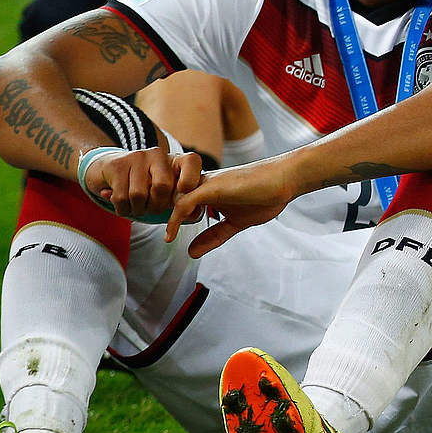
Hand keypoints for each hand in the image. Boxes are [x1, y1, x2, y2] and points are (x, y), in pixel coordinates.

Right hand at [84, 147, 201, 218]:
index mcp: (176, 160)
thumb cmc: (149, 186)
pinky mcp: (117, 165)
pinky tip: (125, 204)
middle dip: (157, 206)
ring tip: (138, 206)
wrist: (113, 171)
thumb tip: (193, 215)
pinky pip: (121, 198)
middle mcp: (158, 154)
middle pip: (162, 186)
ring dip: (138, 209)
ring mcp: (136, 157)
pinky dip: (123, 209)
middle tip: (152, 208)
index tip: (183, 192)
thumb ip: (183, 202)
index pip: (192, 161)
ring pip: (138, 195)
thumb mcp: (169, 191)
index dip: (190, 180)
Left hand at [165, 158, 296, 256]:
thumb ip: (214, 236)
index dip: (166, 213)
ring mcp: (206, 185)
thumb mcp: (235, 223)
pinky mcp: (212, 188)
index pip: (177, 199)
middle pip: (167, 195)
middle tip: (146, 225)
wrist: (285, 180)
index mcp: (207, 190)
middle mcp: (202, 184)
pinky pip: (184, 203)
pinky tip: (171, 235)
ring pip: (170, 197)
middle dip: (153, 208)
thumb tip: (191, 252)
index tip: (159, 227)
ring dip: (160, 213)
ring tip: (158, 231)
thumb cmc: (265, 196)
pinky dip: (174, 219)